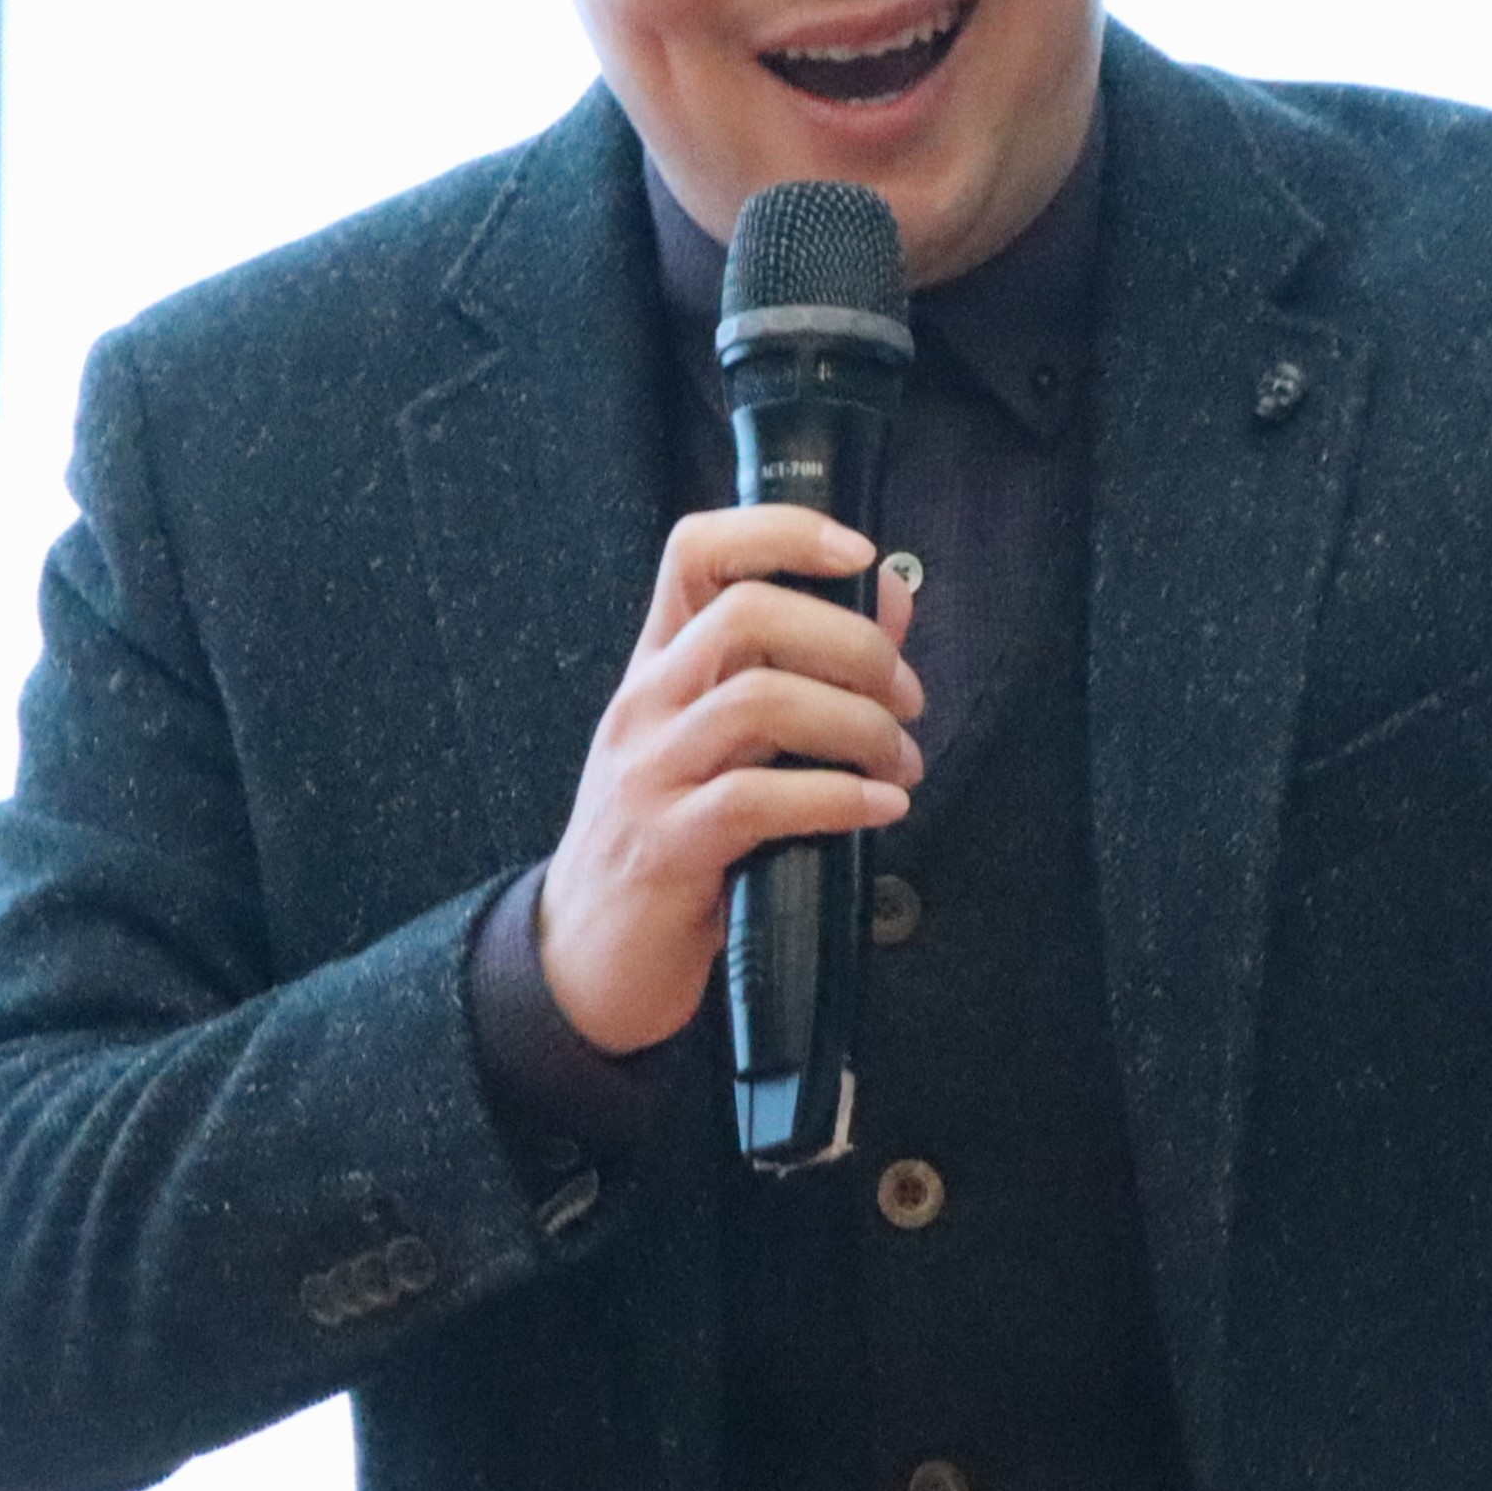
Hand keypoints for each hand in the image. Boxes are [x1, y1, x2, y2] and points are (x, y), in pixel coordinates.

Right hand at [539, 506, 926, 1056]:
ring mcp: (649, 773)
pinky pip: (758, 800)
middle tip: (906, 697)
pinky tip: (880, 810)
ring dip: (858, 725)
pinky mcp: (666, 848)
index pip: (696, 549)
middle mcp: (646, 704)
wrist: (585, 958)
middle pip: (746, 613)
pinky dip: (838, 798)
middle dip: (852, 643)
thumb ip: (807, 667)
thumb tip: (892, 596)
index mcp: (659, 664)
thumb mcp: (730, 744)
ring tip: (899, 763)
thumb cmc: (674, 839)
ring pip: (760, 701)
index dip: (782, 532)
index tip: (860, 555)